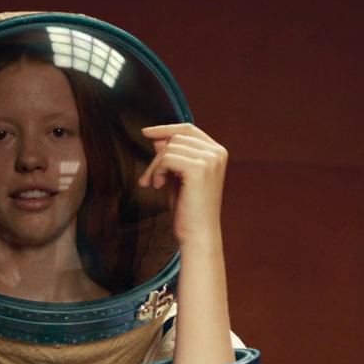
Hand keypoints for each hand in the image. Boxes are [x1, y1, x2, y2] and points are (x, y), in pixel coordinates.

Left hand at [137, 123, 227, 246]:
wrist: (198, 234)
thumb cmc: (189, 209)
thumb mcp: (178, 176)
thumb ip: (172, 155)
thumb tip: (157, 137)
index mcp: (217, 152)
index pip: (188, 129)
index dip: (166, 129)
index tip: (146, 133)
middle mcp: (217, 153)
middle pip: (176, 138)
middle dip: (157, 156)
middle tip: (149, 178)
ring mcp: (210, 160)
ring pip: (169, 148)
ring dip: (155, 166)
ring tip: (155, 184)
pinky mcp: (198, 169)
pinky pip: (167, 158)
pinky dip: (157, 171)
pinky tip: (158, 186)